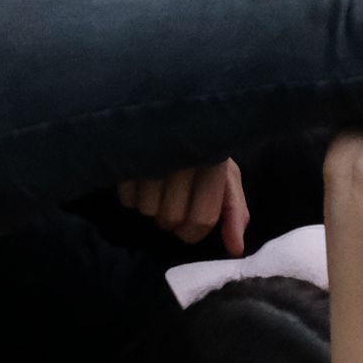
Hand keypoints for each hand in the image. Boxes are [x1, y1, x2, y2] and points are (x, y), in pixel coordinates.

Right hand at [111, 158, 247, 253]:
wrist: (173, 114)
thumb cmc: (203, 150)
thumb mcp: (225, 176)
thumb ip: (233, 211)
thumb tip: (235, 248)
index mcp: (214, 163)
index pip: (203, 218)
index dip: (194, 230)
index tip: (190, 224)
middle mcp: (185, 158)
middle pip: (172, 217)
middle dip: (171, 219)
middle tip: (172, 201)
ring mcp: (153, 155)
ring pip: (148, 210)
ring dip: (150, 206)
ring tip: (156, 186)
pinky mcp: (127, 155)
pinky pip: (127, 199)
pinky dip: (132, 197)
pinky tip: (140, 179)